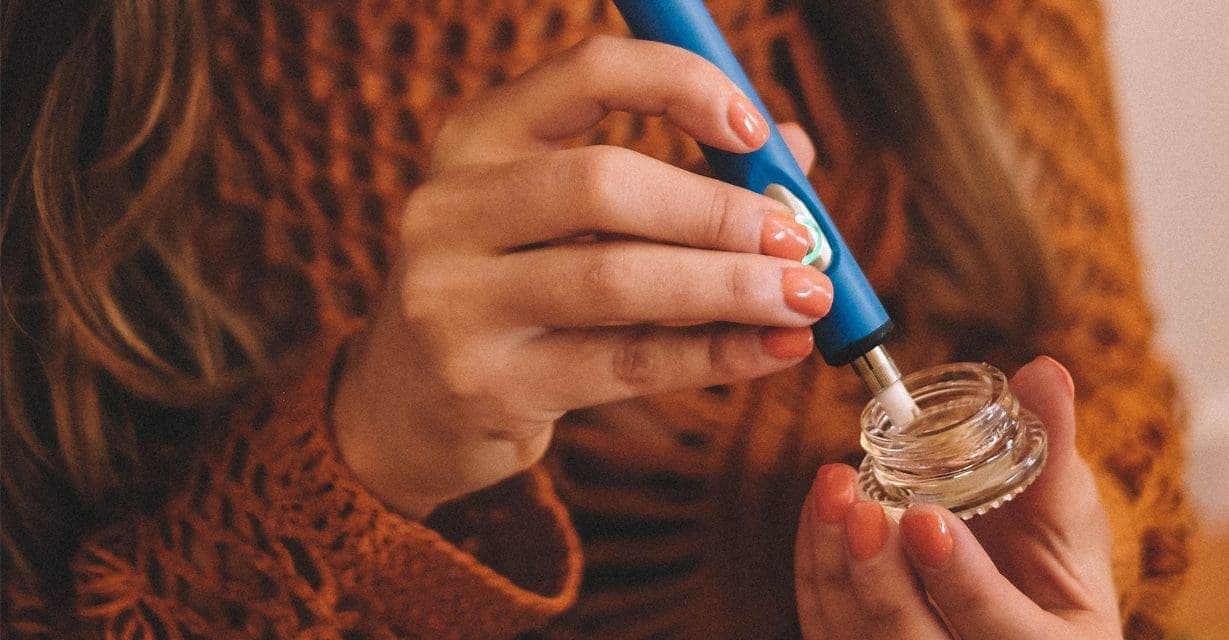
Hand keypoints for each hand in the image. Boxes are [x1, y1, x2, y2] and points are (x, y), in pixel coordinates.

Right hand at [333, 36, 825, 517]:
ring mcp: (454, 300)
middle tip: (795, 238)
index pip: (585, 74)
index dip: (680, 87)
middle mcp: (449, 207)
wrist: (407, 406)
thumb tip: (792, 157)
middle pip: (602, 183)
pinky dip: (712, 355)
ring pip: (616, 279)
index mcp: (475, 140)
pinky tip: (771, 350)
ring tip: (805, 298)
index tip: (753, 130)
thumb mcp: (561, 222)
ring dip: (729, 287)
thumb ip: (667, 182)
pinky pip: (624, 363)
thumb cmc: (509, 293)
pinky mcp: (485, 383)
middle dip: (716, 211)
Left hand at [795, 357, 1122, 638]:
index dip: (961, 581)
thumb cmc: (1049, 568)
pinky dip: (816, 569)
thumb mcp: (1066, 519)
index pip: (999, 631)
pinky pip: (826, 626)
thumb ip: (1050, 451)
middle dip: (882, 581)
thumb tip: (1043, 371)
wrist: (1013, 613)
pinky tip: (824, 509)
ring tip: (833, 490)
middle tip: (861, 508)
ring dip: (834, 566)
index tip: (924, 516)